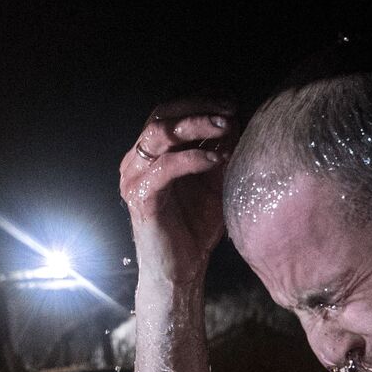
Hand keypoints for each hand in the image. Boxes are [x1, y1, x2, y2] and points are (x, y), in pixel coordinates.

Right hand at [119, 99, 238, 283]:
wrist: (180, 270)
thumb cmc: (196, 228)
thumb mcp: (214, 181)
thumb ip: (221, 151)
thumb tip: (237, 120)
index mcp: (151, 154)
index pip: (169, 112)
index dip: (199, 100)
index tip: (230, 102)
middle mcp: (136, 161)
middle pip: (161, 115)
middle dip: (198, 107)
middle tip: (229, 110)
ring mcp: (134, 178)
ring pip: (159, 133)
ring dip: (195, 125)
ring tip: (226, 126)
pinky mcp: (140, 197)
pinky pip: (165, 167)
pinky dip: (193, 158)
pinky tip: (217, 158)